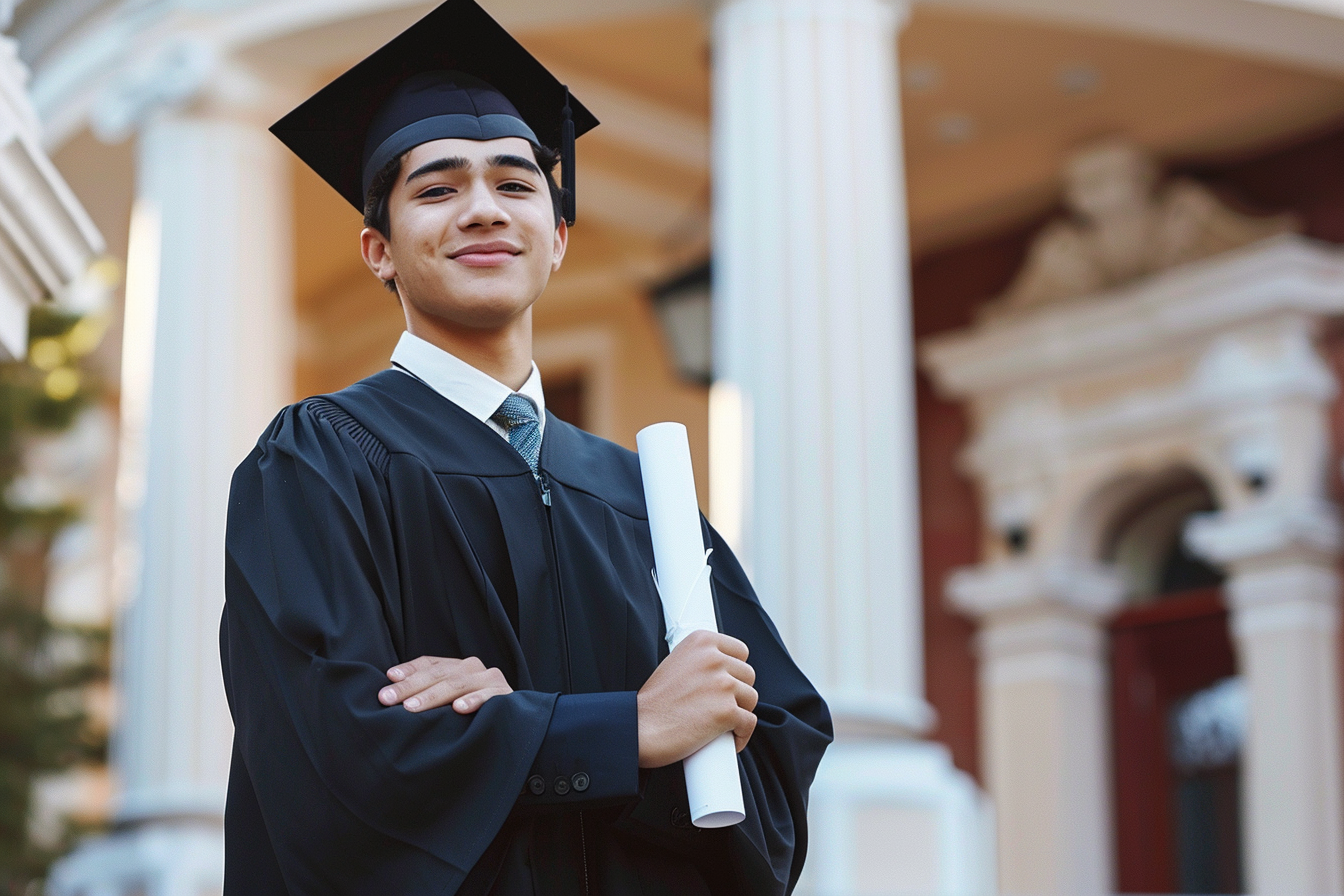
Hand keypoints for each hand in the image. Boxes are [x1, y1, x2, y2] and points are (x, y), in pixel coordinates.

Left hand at [379, 656, 512, 712]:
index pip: (428, 664)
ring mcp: (489, 679)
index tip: (388, 680)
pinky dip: (474, 701)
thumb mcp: (446, 702)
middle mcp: (471, 667)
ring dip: (433, 696)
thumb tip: (388, 695)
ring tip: (412, 707)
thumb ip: (426, 695)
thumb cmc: (471, 716)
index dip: (408, 671)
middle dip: (409, 687)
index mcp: (456, 667)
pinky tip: (459, 708)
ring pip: (457, 683)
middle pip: (437, 674)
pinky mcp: (505, 695)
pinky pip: (488, 696)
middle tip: (387, 699)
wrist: (513, 724)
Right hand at [636, 630, 757, 768]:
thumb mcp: (675, 663)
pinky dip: (741, 735)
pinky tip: (729, 739)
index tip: (726, 683)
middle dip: (738, 693)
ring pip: (751, 699)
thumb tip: (726, 669)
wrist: (638, 728)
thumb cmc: (654, 702)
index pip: (740, 650)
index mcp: (701, 640)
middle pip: (748, 675)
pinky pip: (749, 723)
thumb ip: (701, 660)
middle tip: (719, 706)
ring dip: (740, 713)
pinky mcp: (727, 711)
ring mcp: (722, 684)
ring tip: (721, 723)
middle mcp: (713, 658)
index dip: (735, 670)